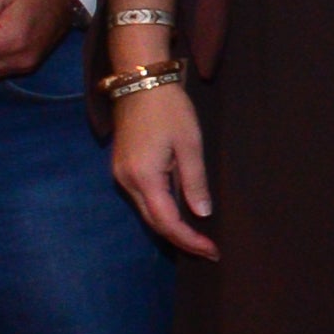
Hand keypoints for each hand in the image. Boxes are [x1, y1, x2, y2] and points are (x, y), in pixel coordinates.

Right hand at [106, 73, 216, 259]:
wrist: (141, 81)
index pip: (168, 222)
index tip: (212, 251)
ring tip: (199, 237)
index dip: (190, 240)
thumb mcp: (190, 145)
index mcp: (144, 177)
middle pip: (154, 222)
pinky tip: (181, 213)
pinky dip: (162, 210)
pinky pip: (143, 198)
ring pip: (147, 212)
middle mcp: (127, 181)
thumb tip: (202, 214)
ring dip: (172, 227)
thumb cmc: (169, 109)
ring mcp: (121, 174)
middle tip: (209, 250)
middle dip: (182, 239)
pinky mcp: (123, 167)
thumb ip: (195, 182)